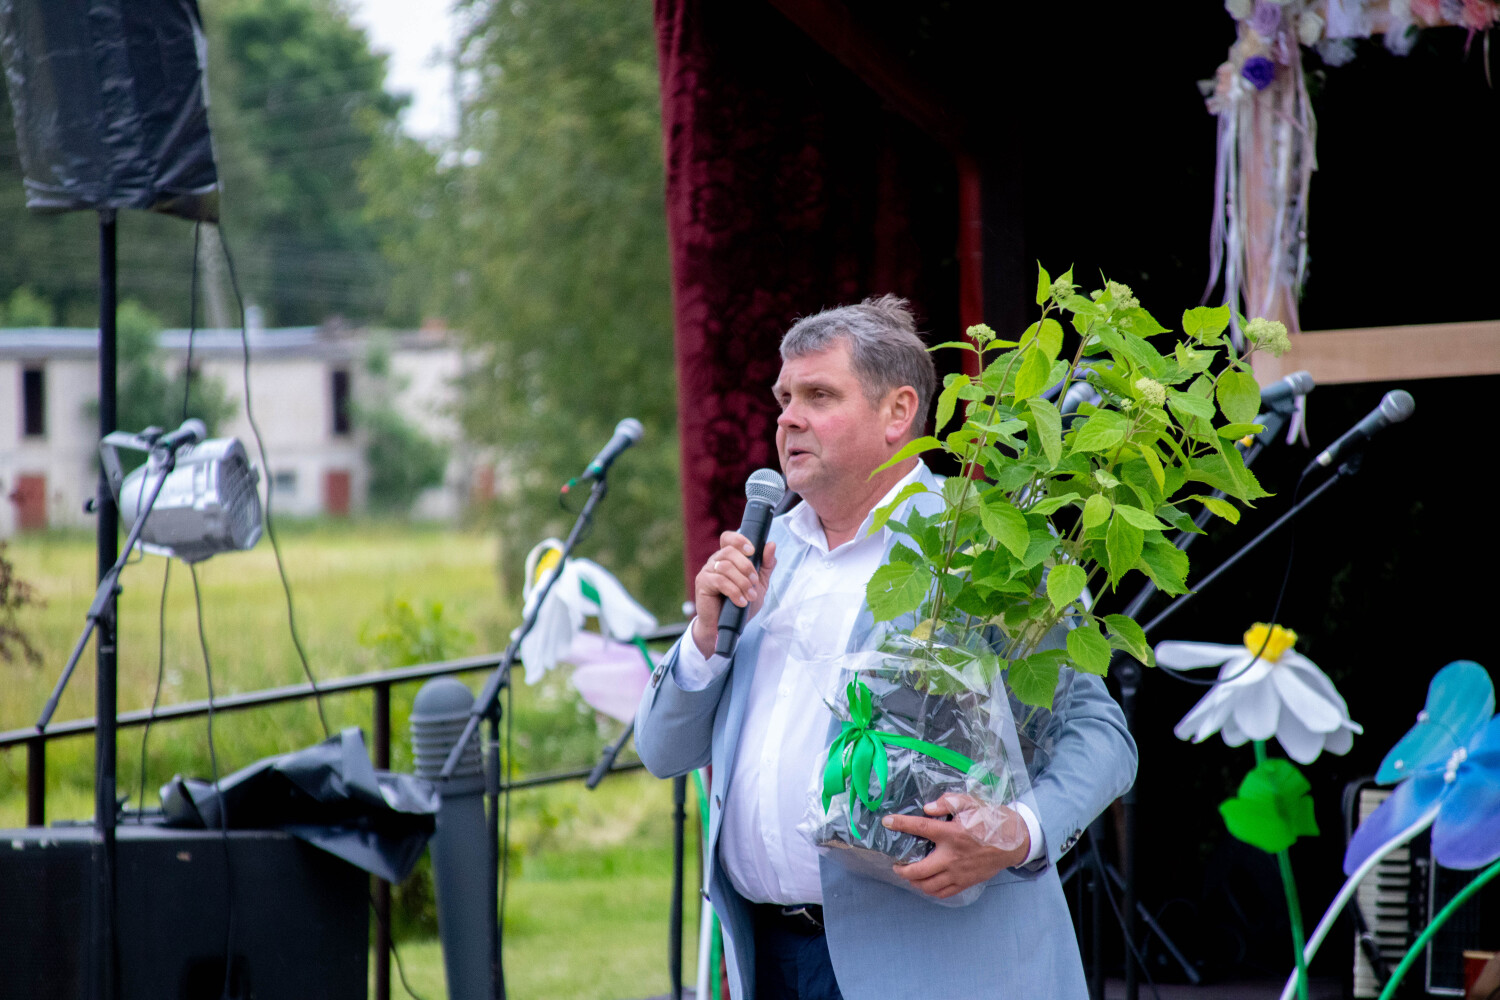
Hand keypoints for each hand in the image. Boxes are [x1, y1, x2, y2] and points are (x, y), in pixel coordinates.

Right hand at [689, 532, 777, 658]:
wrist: (725, 626)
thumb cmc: (741, 603)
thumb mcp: (759, 584)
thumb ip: (766, 565)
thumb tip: (771, 544)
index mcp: (728, 557)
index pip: (728, 538)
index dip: (739, 540)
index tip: (752, 551)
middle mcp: (715, 561)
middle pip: (729, 551)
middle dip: (746, 566)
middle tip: (755, 582)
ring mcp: (707, 571)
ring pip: (725, 566)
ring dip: (742, 582)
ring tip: (750, 596)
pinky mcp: (702, 583)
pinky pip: (719, 581)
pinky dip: (734, 592)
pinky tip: (741, 602)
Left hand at [883, 793, 1030, 898]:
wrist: (1014, 842)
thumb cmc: (991, 820)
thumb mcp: (971, 803)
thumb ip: (948, 802)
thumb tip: (927, 808)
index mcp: (952, 833)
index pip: (920, 828)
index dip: (901, 824)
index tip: (886, 822)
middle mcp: (952, 856)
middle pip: (918, 870)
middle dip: (902, 870)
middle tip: (896, 865)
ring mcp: (959, 873)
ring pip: (929, 885)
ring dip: (914, 882)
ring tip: (909, 875)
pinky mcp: (966, 882)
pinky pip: (944, 893)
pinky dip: (931, 891)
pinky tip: (926, 884)